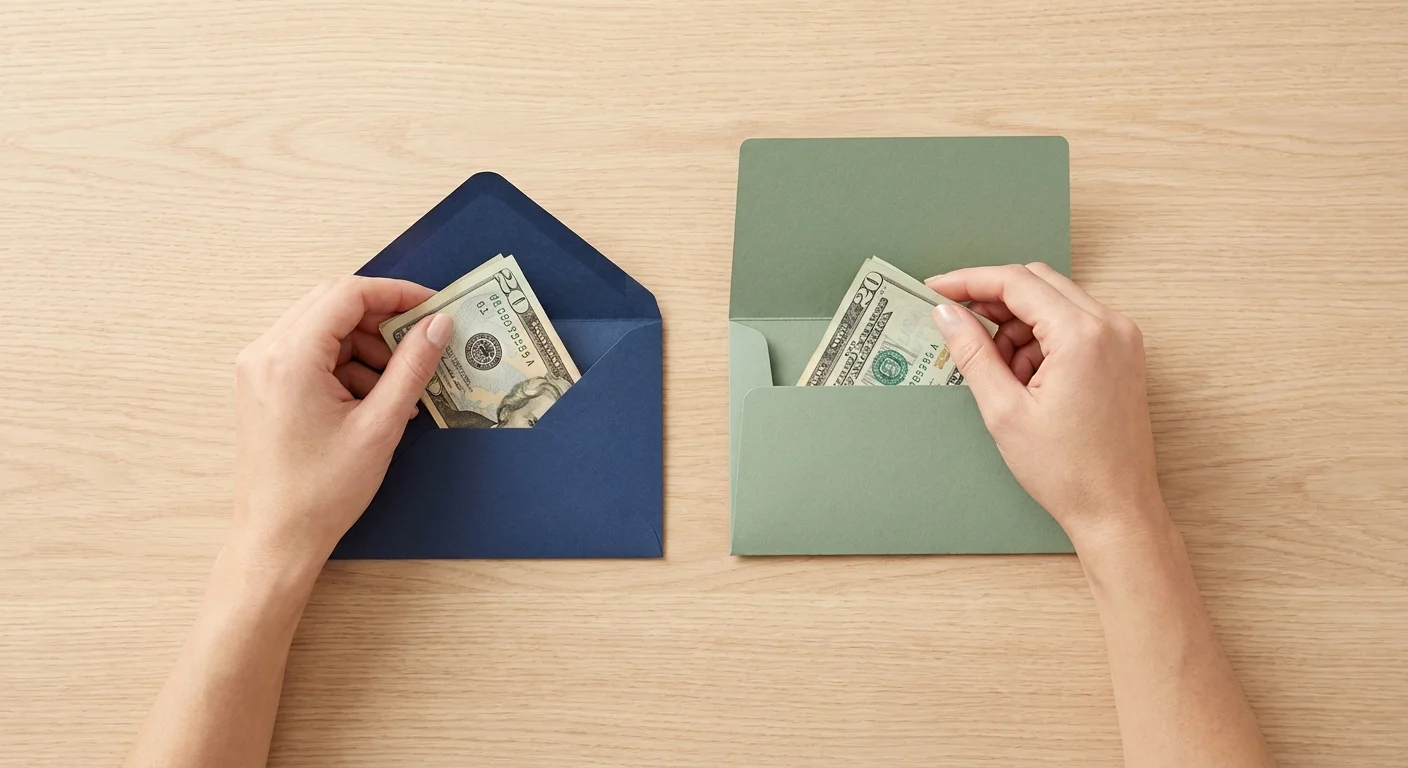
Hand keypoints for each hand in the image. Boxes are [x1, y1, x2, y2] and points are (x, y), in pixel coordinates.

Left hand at [232, 277, 452, 572]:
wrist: (277, 538)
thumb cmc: (323, 491)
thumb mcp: (380, 425)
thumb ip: (412, 367)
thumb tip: (438, 325)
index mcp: (290, 357)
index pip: (347, 295)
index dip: (396, 294)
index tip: (434, 307)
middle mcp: (266, 352)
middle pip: (333, 304)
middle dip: (383, 319)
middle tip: (423, 340)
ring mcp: (260, 368)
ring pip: (324, 329)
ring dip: (367, 345)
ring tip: (400, 385)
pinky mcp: (264, 385)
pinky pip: (311, 354)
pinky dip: (347, 365)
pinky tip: (375, 399)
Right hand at [926, 263, 1164, 549]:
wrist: (1116, 510)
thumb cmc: (1068, 471)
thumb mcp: (1004, 410)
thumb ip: (972, 353)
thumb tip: (947, 314)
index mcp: (1082, 334)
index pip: (1016, 282)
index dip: (969, 281)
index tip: (936, 288)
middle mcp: (1110, 326)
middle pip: (1038, 284)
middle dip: (993, 301)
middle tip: (957, 325)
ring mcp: (1122, 340)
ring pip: (1054, 304)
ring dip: (1017, 327)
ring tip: (999, 375)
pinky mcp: (1123, 356)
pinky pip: (1073, 327)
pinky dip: (1041, 342)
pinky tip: (1024, 381)